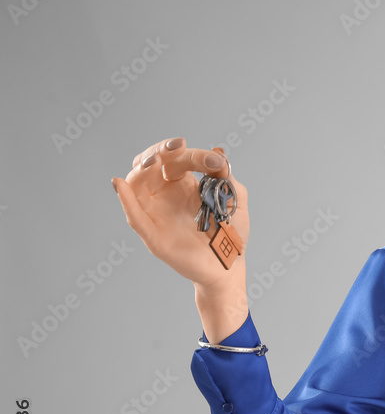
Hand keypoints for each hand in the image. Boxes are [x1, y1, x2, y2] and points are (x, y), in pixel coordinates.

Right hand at [112, 137, 248, 291]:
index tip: (214, 161)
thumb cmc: (231, 232)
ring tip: (153, 162)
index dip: (192, 154)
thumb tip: (219, 154)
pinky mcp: (153, 235)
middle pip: (149, 164)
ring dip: (141, 169)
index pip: (177, 159)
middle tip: (175, 147)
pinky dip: (125, 199)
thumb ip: (227, 178)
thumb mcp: (235, 200)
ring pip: (136, 184)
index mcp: (183, 184)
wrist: (230, 266)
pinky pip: (134, 216)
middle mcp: (165, 195)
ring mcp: (156, 213)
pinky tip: (120, 184)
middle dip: (159, 151)